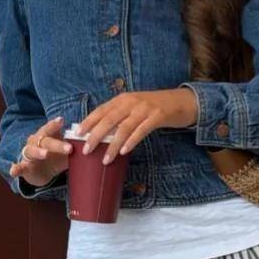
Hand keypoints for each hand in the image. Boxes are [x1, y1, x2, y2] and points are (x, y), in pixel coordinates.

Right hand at [8, 116, 72, 185]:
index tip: (62, 120)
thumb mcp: (65, 152)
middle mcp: (36, 142)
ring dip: (38, 152)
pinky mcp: (24, 166)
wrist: (40, 171)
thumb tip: (96, 145)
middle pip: (45, 140)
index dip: (55, 124)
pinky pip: (19, 166)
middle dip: (57, 144)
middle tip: (69, 148)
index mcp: (47, 136)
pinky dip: (16, 168)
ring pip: (32, 151)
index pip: (51, 128)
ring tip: (45, 154)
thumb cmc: (55, 157)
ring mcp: (29, 154)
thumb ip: (76, 148)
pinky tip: (14, 171)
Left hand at [75, 88, 198, 164]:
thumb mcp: (134, 108)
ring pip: (124, 127)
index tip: (77, 133)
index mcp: (123, 99)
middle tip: (86, 149)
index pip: (101, 110)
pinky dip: (131, 141)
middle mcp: (131, 102)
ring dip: (113, 144)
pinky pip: (141, 130)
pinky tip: (124, 151)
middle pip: (109, 119)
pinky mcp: (157, 116)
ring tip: (105, 159)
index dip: (89, 121)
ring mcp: (144, 109)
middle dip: (96, 135)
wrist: (181, 101)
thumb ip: (120, 117)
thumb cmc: (155, 108)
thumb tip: (101, 134)